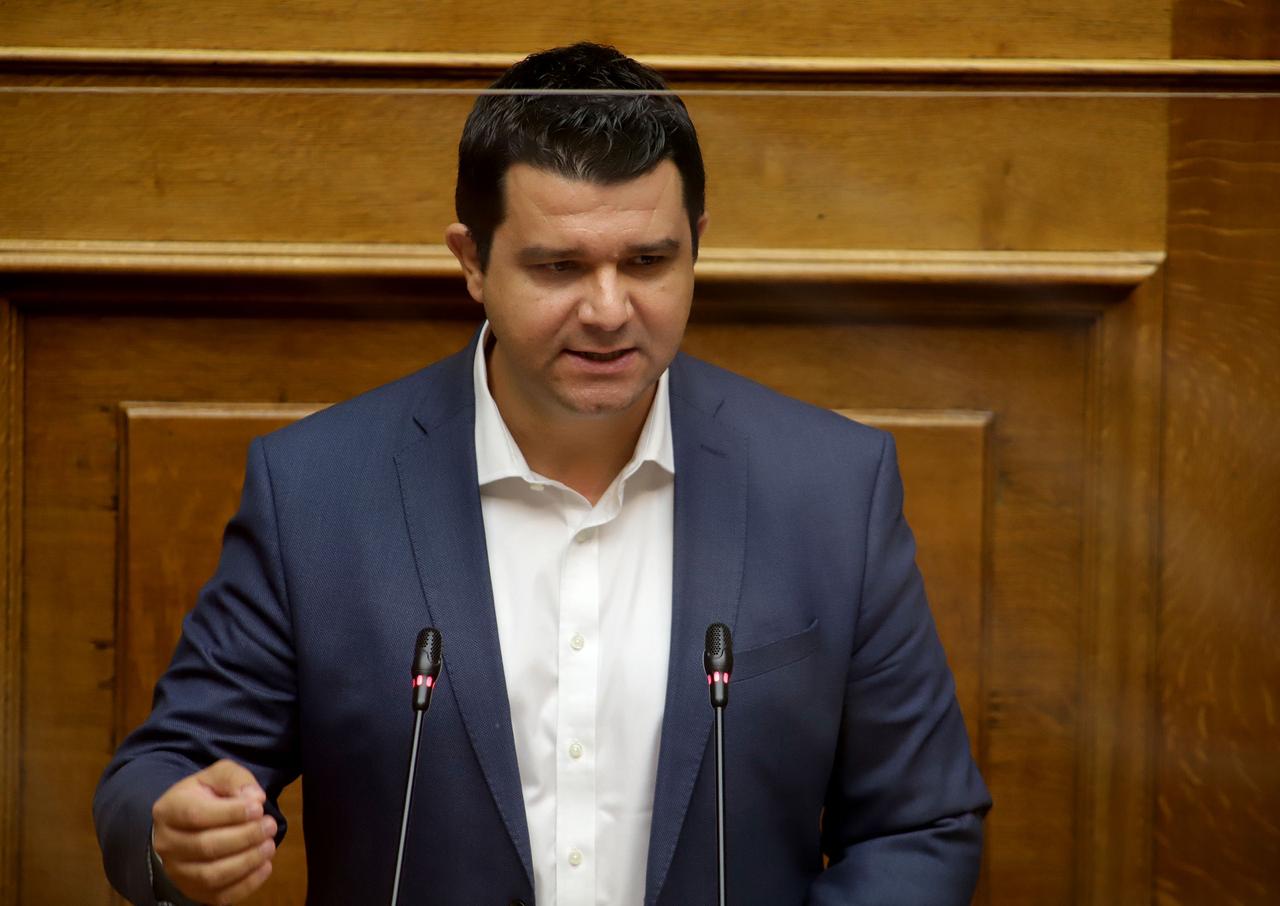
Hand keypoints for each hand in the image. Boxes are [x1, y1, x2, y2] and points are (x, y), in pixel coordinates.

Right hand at [151, 759, 277, 903]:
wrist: (187, 824)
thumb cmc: (206, 796)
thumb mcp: (218, 776)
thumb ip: (235, 780)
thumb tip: (255, 797)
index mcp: (168, 810)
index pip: (197, 815)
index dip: (231, 813)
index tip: (259, 807)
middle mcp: (166, 844)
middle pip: (206, 847)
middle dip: (244, 837)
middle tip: (270, 826)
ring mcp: (177, 871)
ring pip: (211, 875)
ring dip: (247, 862)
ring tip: (269, 846)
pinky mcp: (192, 890)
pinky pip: (219, 896)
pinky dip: (246, 884)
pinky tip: (265, 867)